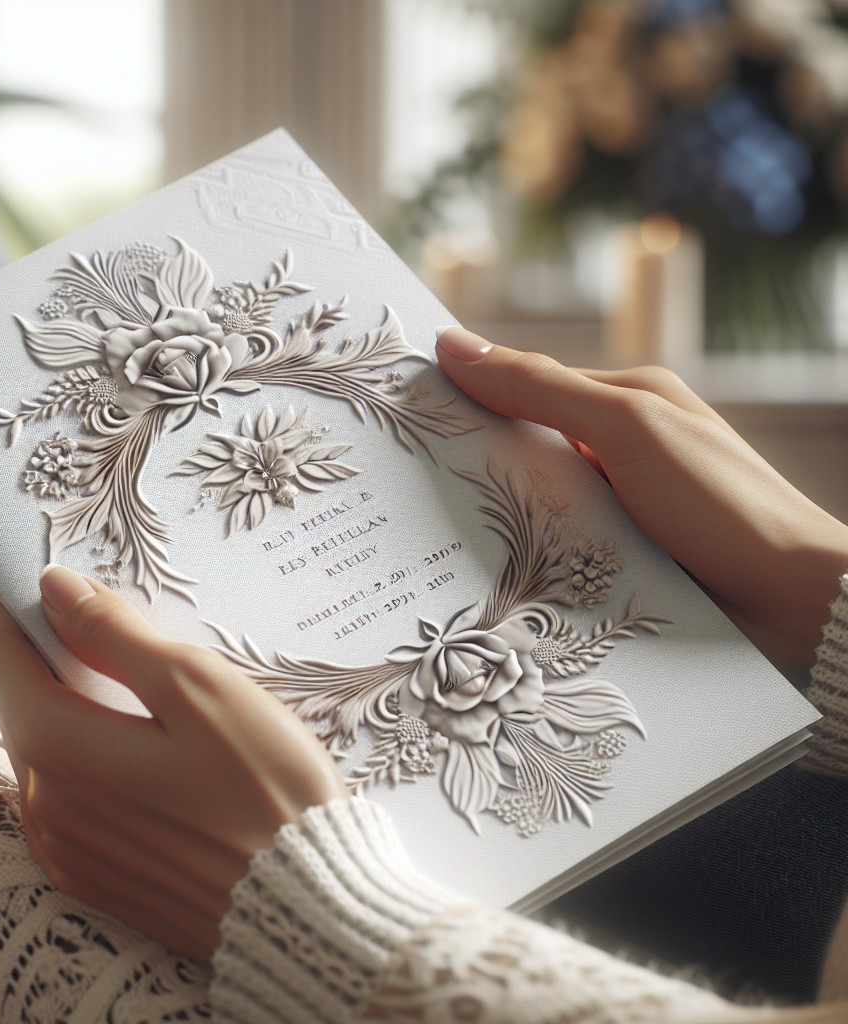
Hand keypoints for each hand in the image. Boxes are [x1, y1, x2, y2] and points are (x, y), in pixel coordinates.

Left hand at [0, 568, 346, 959]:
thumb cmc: (268, 789)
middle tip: (114, 623)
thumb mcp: (199, 689)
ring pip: (47, 748)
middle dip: (52, 653)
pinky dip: (91, 757)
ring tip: (145, 691)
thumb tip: (56, 589)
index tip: (43, 575)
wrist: (308, 908)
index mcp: (60, 747)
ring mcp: (66, 846)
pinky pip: (69, 796)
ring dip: (75, 706)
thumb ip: (115, 637)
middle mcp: (44, 803)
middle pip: (20, 699)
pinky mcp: (94, 875)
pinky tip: (153, 755)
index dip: (9, 604)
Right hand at [435, 328, 847, 679]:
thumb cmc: (722, 504)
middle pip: (523, 447)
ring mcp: (617, 507)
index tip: (400, 402)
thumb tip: (454, 344)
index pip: (523, 385)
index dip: (465, 391)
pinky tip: (486, 573)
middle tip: (398, 482)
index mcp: (623, 401)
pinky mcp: (617, 559)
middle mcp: (617, 451)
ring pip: (533, 502)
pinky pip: (554, 548)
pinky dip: (523, 556)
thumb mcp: (626, 427)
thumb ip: (541, 388)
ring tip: (427, 535)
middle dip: (470, 462)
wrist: (795, 603)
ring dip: (495, 518)